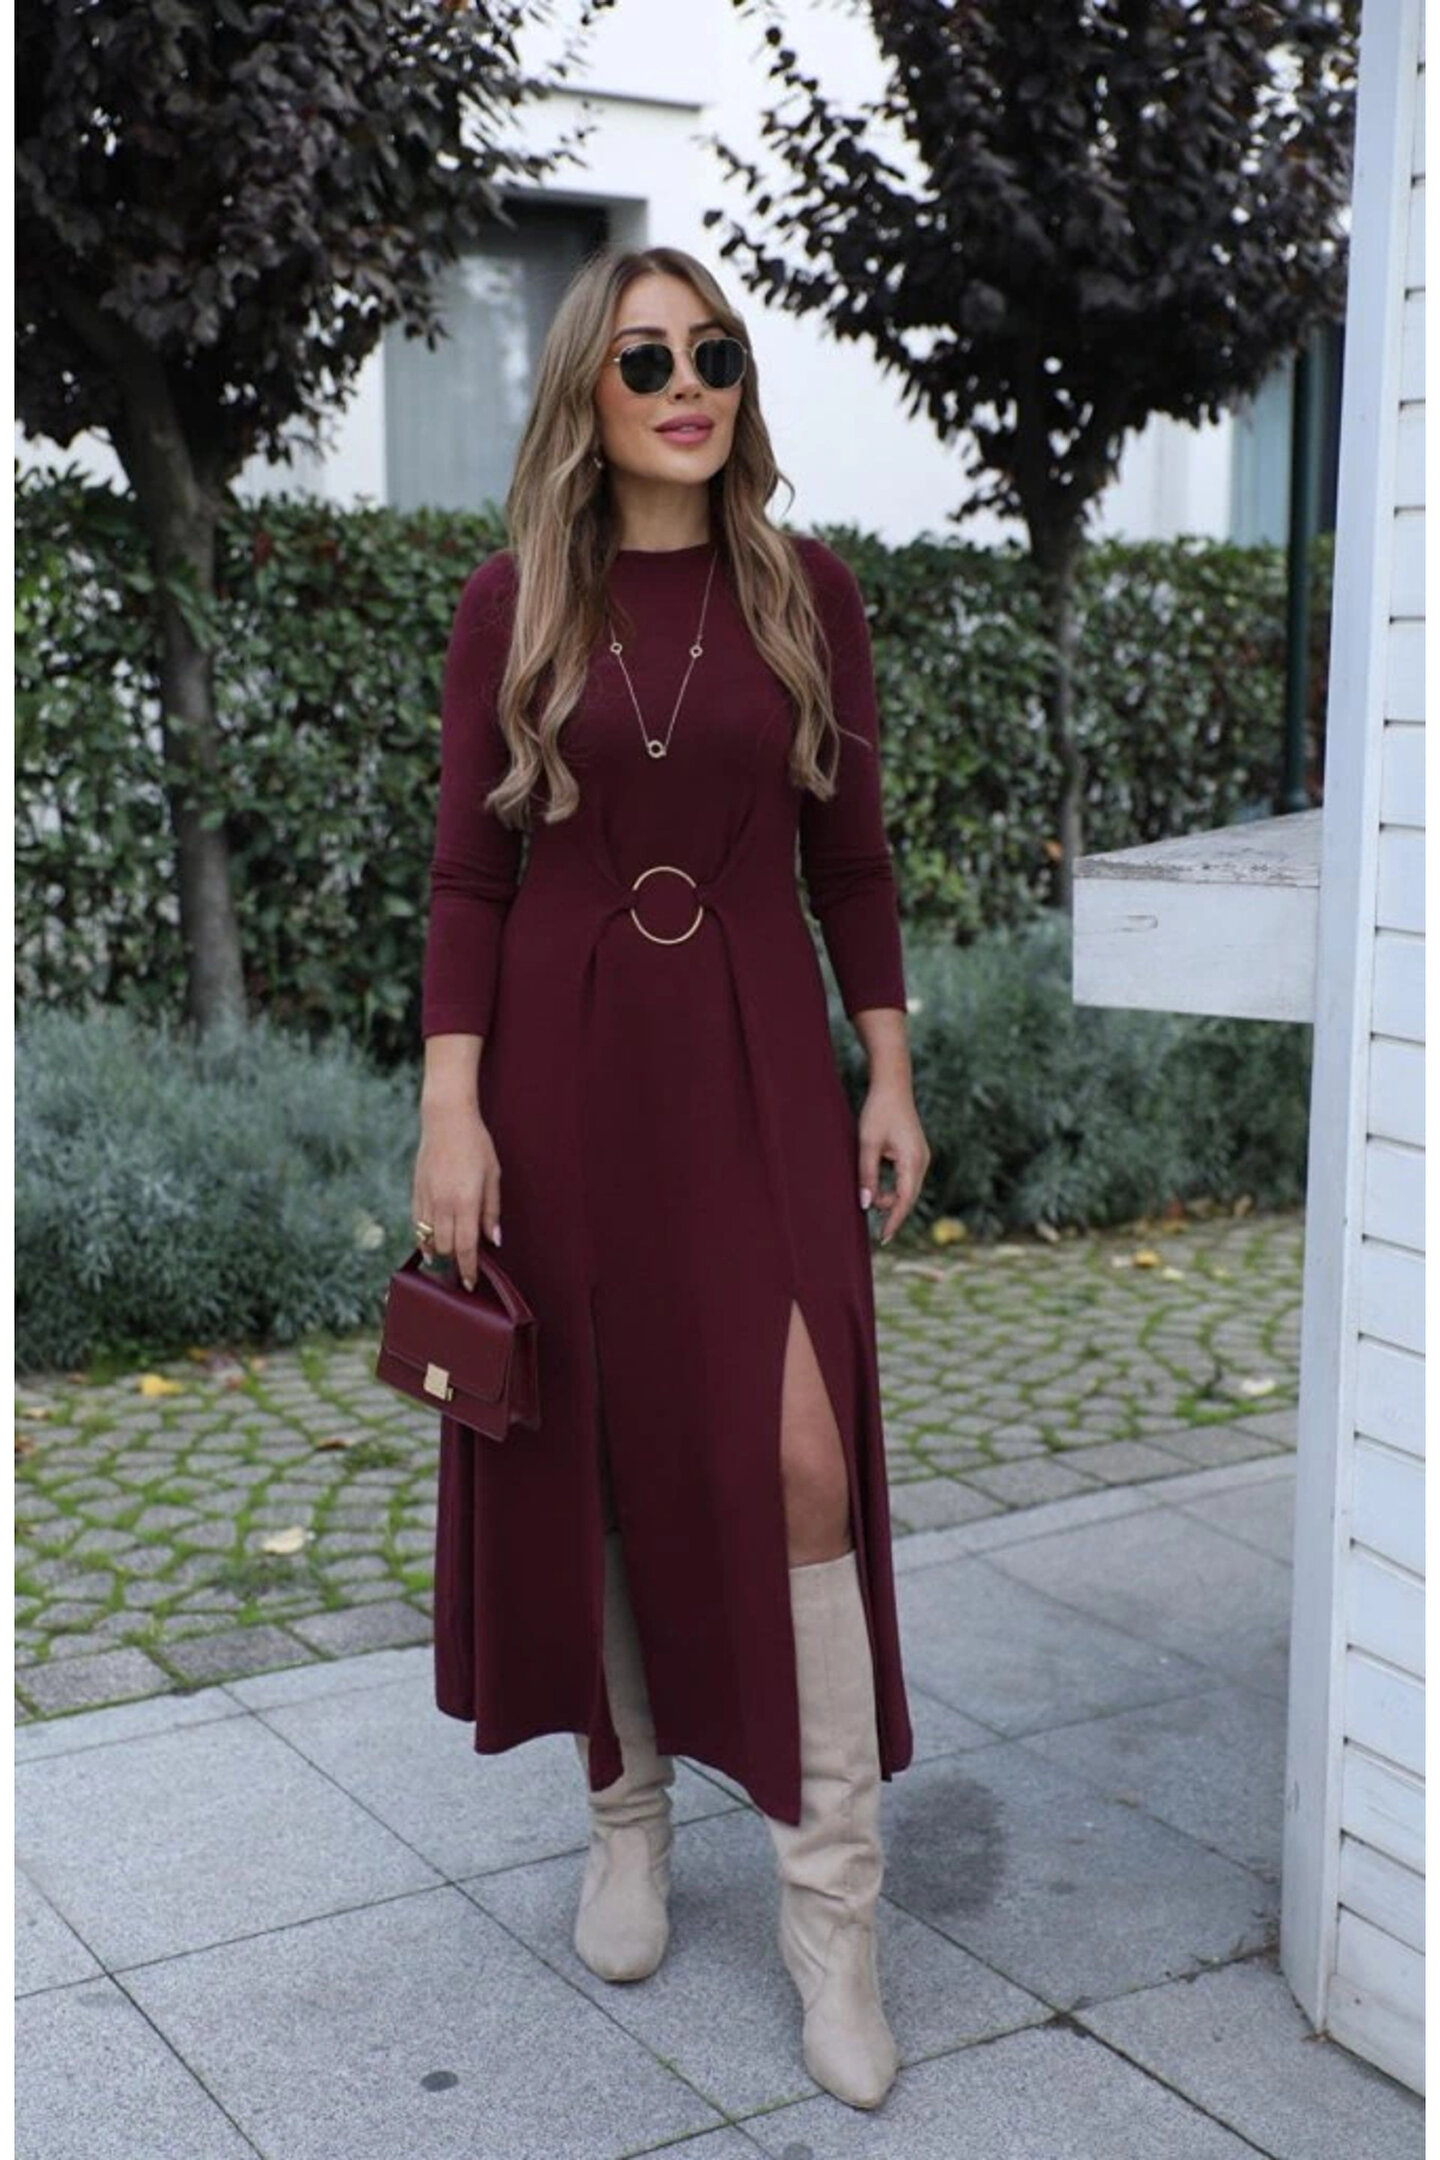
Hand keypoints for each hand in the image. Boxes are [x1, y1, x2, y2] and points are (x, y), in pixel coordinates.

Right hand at [412, 1103, 502, 1290]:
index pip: (466, 1247)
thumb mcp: (493, 1176)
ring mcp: (426, 1199)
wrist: (446, 1121)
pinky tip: (432, 1244)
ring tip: (449, 1258)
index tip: (470, 1283)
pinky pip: (417, 1225)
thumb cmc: (476, 1146)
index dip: (468, 1269)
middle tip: (465, 1268)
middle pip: (446, 1248)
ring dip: (440, 1252)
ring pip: (429, 1239)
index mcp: (465, 1201)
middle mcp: (443, 1204)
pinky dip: (424, 1238)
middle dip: (455, 1261)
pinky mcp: (415, 1193)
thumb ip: (491, 1211)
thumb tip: (493, 1240)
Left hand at [857, 1083, 929, 1246]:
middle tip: (872, 1224)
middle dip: (891, 1211)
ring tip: (869, 1194)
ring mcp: (921, 1158)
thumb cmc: (878, 1112)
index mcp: (913, 1161)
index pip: (904, 1200)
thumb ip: (867, 1176)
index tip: (883, 1239)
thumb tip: (866, 1205)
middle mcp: (922, 1162)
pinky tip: (880, 1190)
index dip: (894, 1221)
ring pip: (907, 1189)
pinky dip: (894, 1187)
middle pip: (908, 1197)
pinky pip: (906, 1179)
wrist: (893, 1086)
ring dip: (890, 1197)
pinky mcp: (916, 1154)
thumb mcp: (867, 1145)